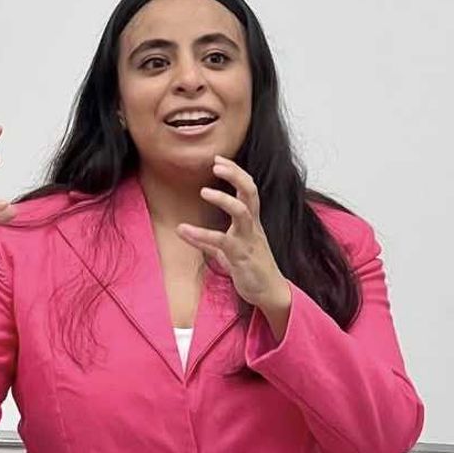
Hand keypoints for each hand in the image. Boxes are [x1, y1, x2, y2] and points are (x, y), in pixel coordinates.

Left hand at [175, 155, 291, 312]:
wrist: (270, 293)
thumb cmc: (251, 269)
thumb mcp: (228, 252)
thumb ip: (208, 241)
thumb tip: (185, 231)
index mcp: (252, 222)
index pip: (248, 189)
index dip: (235, 172)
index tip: (219, 159)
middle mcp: (253, 226)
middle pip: (250, 192)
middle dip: (236, 175)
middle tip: (217, 163)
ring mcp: (248, 240)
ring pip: (242, 212)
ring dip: (224, 199)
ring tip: (203, 191)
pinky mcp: (241, 256)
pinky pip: (222, 241)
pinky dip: (201, 235)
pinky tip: (183, 230)